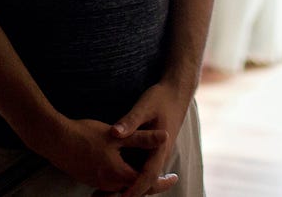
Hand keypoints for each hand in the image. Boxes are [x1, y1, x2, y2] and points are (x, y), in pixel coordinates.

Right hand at [30, 116, 168, 194]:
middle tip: (165, 178)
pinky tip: (123, 168)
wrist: (54, 139)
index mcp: (118, 174)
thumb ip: (142, 138)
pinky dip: (122, 180)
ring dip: (136, 182)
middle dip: (151, 184)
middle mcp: (108, 183)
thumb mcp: (116, 135)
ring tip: (146, 173)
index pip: (146, 182)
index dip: (162, 181)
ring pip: (122, 187)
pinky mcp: (87, 178)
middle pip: (135, 189)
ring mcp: (96, 182)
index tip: (174, 177)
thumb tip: (165, 136)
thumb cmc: (85, 135)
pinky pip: (111, 184)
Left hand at [109, 82, 190, 196]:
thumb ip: (130, 121)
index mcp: (160, 148)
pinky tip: (112, 178)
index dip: (135, 188)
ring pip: (143, 177)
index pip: (149, 175)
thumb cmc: (160, 98)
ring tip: (104, 193)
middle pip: (146, 181)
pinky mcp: (152, 152)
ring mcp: (156, 155)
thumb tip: (115, 133)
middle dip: (129, 192)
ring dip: (128, 186)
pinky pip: (141, 169)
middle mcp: (159, 155)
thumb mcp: (144, 106)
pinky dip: (129, 176)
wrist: (176, 94)